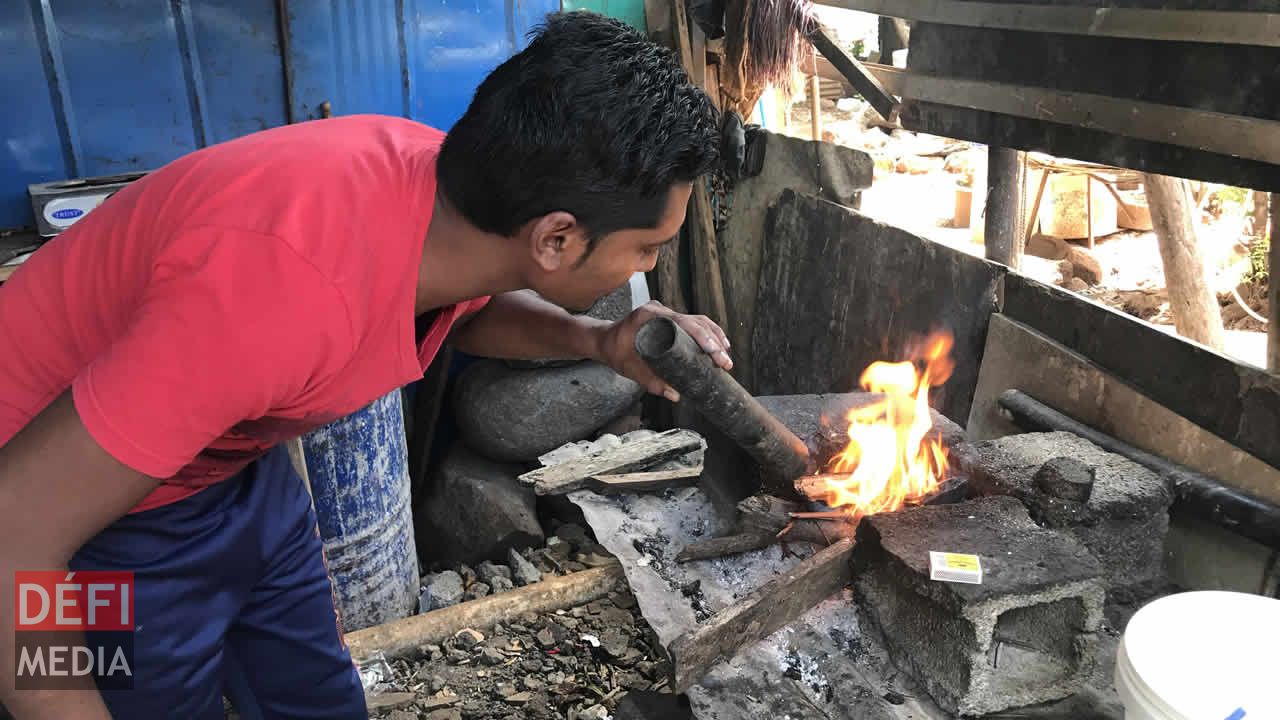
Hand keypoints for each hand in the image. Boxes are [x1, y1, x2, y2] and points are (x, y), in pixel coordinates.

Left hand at [594, 301, 731, 401]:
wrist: (603, 339)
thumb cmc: (614, 350)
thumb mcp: (630, 367)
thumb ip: (650, 381)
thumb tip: (675, 395)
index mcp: (650, 315)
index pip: (683, 322)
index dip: (703, 336)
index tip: (715, 352)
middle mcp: (660, 310)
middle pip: (695, 321)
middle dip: (713, 341)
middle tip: (725, 361)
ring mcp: (665, 313)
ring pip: (696, 320)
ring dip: (713, 336)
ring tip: (725, 355)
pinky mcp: (668, 319)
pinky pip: (691, 322)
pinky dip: (706, 332)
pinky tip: (717, 345)